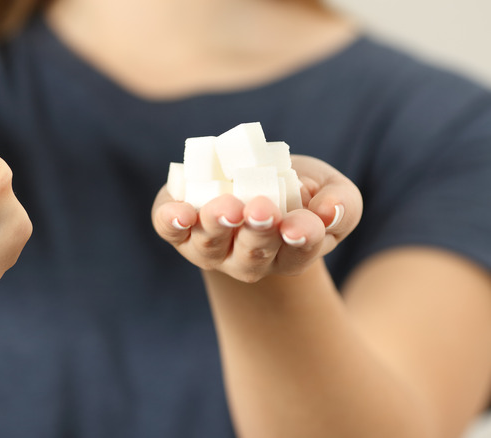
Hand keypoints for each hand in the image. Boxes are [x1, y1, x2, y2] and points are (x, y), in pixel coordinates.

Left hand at [152, 155, 360, 282]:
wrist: (249, 177)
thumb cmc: (297, 190)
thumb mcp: (330, 190)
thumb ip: (342, 205)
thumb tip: (331, 211)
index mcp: (290, 254)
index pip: (299, 251)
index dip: (300, 238)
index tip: (298, 225)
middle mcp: (247, 260)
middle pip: (253, 255)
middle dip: (257, 232)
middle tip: (261, 210)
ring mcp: (209, 248)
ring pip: (211, 245)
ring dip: (217, 225)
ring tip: (226, 207)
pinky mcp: (179, 229)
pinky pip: (170, 231)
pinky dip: (171, 221)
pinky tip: (176, 212)